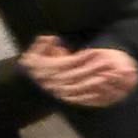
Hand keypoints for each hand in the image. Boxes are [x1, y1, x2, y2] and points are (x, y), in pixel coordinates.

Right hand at [20, 36, 137, 107]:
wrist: (26, 89)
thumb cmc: (32, 69)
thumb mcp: (32, 55)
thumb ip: (42, 45)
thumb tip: (50, 37)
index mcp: (49, 71)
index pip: (69, 63)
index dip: (83, 57)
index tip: (95, 51)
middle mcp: (56, 82)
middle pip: (78, 75)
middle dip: (94, 68)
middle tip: (109, 61)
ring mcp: (61, 93)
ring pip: (82, 87)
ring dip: (97, 81)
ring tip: (111, 74)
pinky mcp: (66, 100)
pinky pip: (81, 98)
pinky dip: (93, 94)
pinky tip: (105, 88)